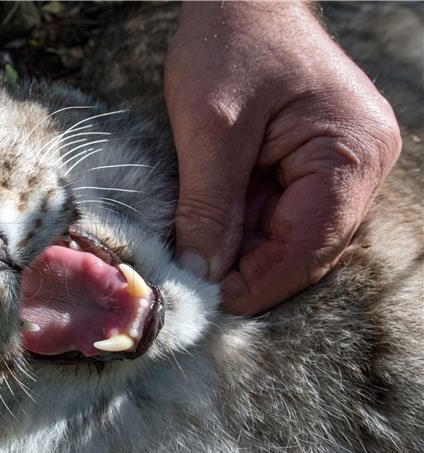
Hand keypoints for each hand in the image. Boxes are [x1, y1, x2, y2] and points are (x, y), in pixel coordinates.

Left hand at [164, 2, 400, 313]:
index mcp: (350, 152)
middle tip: (196, 288)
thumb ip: (208, 206)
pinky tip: (213, 231)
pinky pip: (285, 211)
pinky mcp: (319, 159)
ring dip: (245, 251)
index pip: (310, 245)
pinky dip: (247, 227)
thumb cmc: (228, 45)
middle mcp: (361, 163)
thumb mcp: (209, 129)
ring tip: (196, 259)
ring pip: (294, 234)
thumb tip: (201, 274)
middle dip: (249, 270)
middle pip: (307, 247)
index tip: (207, 302)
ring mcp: (343, 162)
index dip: (258, 282)